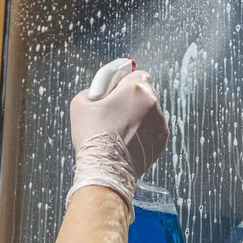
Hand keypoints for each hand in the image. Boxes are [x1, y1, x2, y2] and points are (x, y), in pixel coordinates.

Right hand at [66, 70, 169, 220]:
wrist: (106, 168)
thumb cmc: (92, 136)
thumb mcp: (80, 103)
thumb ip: (92, 90)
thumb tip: (98, 91)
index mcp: (135, 88)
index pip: (137, 74)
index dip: (125, 82)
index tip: (117, 90)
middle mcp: (152, 102)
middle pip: (146, 92)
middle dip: (133, 99)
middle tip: (116, 111)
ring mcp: (160, 121)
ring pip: (150, 111)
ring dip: (139, 116)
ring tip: (120, 130)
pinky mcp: (162, 138)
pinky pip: (154, 128)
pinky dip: (144, 131)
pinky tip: (128, 139)